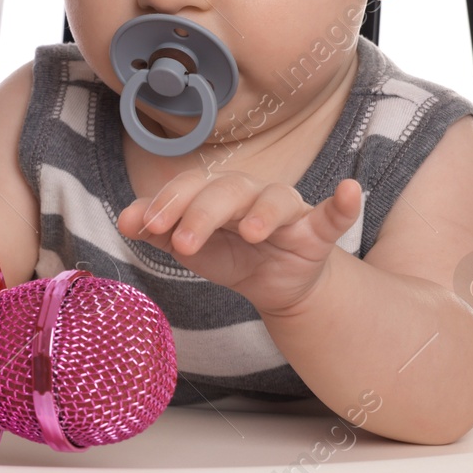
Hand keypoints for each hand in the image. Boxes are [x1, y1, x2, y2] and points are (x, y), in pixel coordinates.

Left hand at [116, 170, 363, 317]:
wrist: (272, 284)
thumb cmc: (228, 254)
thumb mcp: (189, 245)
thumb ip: (157, 229)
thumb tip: (123, 218)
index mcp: (214, 192)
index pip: (189, 187)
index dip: (167, 203)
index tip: (146, 226)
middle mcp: (249, 193)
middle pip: (226, 191)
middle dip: (201, 214)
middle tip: (182, 243)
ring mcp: (286, 210)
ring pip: (274, 199)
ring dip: (263, 213)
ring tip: (252, 233)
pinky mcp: (317, 231)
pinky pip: (334, 215)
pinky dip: (343, 203)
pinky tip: (349, 191)